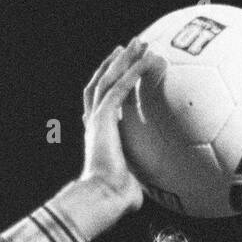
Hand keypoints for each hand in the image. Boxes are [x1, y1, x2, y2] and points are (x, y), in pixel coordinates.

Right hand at [78, 39, 160, 219]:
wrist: (103, 197)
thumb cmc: (115, 199)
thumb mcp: (131, 187)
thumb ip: (137, 183)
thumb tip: (144, 195)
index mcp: (99, 136)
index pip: (102, 104)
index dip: (109, 86)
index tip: (121, 72)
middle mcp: (95, 124)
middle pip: (102, 83)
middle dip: (115, 63)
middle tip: (129, 46)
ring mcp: (97, 119)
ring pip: (108, 80)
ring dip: (124, 60)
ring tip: (138, 42)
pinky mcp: (104, 119)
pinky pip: (120, 89)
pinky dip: (133, 72)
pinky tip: (146, 59)